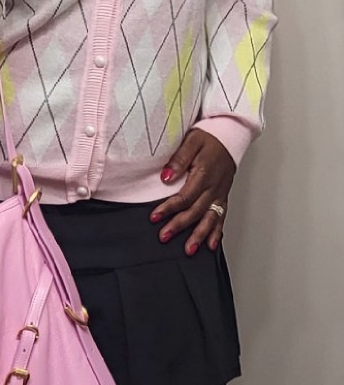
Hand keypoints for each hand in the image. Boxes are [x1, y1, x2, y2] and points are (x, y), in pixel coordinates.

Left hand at [149, 128, 235, 254]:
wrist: (231, 135)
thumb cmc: (210, 137)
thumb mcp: (192, 140)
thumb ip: (179, 159)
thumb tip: (166, 177)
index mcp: (204, 174)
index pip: (184, 196)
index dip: (169, 208)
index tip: (155, 217)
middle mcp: (214, 187)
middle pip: (195, 211)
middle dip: (180, 226)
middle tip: (164, 237)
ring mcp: (220, 193)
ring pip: (210, 218)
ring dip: (199, 235)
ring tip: (189, 250)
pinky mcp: (223, 195)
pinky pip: (222, 217)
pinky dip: (217, 232)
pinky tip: (210, 244)